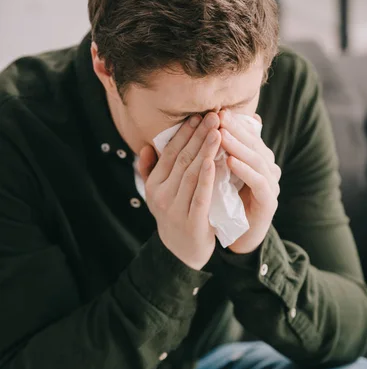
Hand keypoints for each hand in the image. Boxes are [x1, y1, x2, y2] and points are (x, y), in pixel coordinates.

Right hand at [138, 113, 220, 270]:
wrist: (182, 252)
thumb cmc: (174, 216)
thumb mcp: (157, 195)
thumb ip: (149, 171)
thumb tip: (147, 147)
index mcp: (154, 185)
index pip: (170, 153)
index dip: (185, 133)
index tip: (199, 116)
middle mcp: (162, 196)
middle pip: (182, 159)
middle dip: (199, 136)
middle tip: (214, 116)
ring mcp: (176, 209)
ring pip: (191, 174)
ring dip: (205, 151)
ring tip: (218, 132)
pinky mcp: (192, 222)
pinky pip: (200, 196)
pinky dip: (206, 178)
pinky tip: (215, 161)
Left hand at [219, 110, 280, 253]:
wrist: (239, 235)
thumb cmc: (227, 203)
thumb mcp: (220, 174)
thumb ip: (218, 153)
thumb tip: (202, 129)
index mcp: (257, 159)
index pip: (247, 135)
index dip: (232, 123)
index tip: (215, 111)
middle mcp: (268, 168)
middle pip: (253, 143)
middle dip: (235, 129)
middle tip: (218, 116)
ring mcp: (271, 184)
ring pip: (257, 160)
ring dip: (238, 146)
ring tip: (221, 135)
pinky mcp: (269, 201)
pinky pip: (258, 182)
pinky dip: (244, 170)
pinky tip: (230, 161)